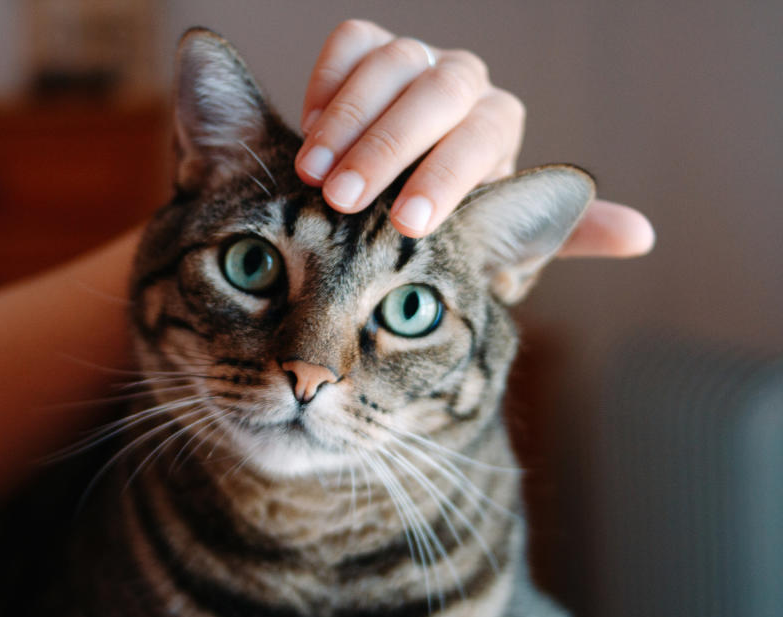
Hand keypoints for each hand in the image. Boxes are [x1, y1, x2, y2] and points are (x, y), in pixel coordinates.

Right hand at [295, 20, 653, 254]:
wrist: (390, 200)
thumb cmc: (450, 226)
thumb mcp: (502, 242)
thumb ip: (561, 233)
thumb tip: (642, 235)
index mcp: (498, 127)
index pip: (481, 137)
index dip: (447, 176)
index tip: (410, 225)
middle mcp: (463, 85)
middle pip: (435, 95)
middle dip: (386, 147)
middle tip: (343, 200)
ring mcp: (414, 60)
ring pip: (391, 63)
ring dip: (347, 120)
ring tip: (313, 173)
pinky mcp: (368, 48)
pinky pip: (350, 41)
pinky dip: (328, 79)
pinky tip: (307, 128)